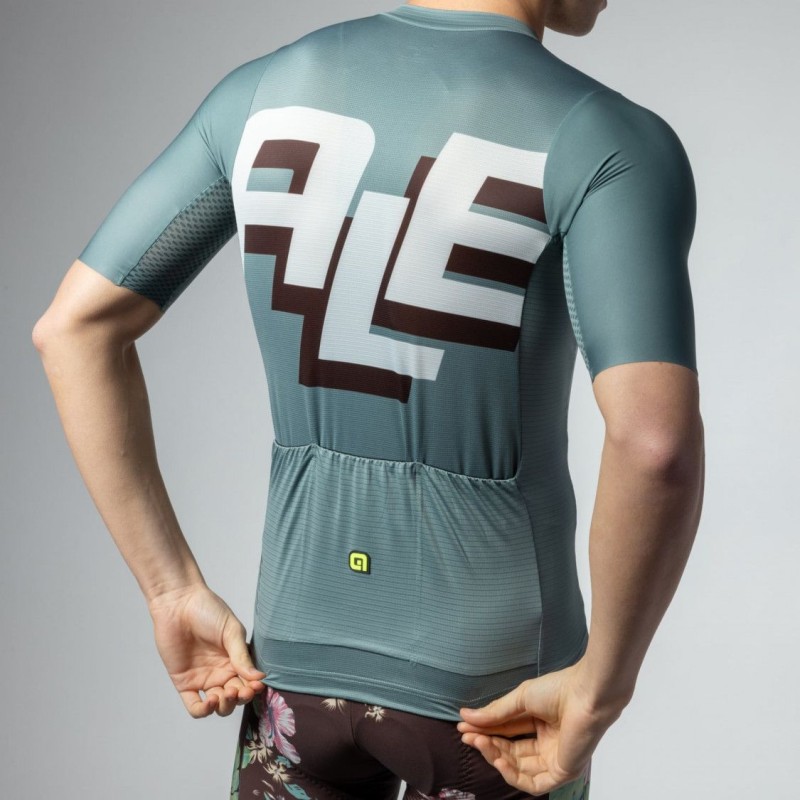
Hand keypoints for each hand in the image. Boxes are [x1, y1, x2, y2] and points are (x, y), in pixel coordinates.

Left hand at [147, 583, 266, 718]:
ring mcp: (203, 678)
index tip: (257, 685)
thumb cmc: (208, 610)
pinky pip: (194, 706)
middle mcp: (221, 672)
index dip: (253, 688)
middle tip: (240, 690)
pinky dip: (203, 710)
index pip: (248, 682)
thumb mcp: (231, 631)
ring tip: (225, 694)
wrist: (179, 603)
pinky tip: (209, 701)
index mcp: (235, 660)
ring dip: (224, 706)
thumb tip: (258, 677)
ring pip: (218, 705)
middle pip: (235, 698)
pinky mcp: (184, 682)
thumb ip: (242, 656)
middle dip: (240, 699)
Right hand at [457, 658, 624, 795]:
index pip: (508, 731)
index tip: (463, 726)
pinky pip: (534, 783)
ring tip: (479, 742)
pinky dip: (513, 774)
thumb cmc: (558, 690)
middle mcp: (547, 743)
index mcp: (541, 723)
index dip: (486, 729)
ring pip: (519, 768)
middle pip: (511, 751)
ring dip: (496, 757)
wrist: (586, 695)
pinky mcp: (561, 772)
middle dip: (488, 743)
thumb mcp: (521, 699)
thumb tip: (465, 716)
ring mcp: (554, 759)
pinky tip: (498, 759)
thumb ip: (496, 712)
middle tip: (467, 736)